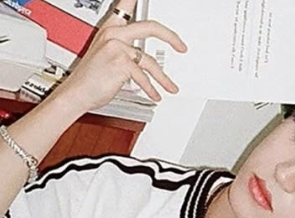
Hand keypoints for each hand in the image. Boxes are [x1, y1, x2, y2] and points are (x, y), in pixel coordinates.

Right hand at [53, 0, 186, 113]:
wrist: (77, 92)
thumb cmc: (91, 77)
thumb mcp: (107, 55)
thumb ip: (126, 49)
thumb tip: (145, 56)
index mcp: (110, 28)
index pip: (126, 4)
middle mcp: (113, 33)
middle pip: (151, 27)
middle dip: (171, 37)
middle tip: (182, 46)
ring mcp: (116, 47)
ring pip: (150, 60)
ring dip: (163, 78)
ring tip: (170, 87)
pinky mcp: (120, 62)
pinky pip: (144, 76)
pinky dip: (152, 88)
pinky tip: (156, 95)